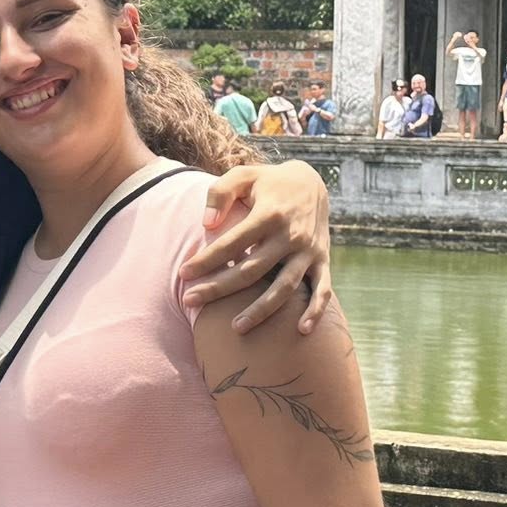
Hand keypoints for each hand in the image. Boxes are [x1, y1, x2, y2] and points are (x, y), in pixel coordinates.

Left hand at [179, 160, 333, 333]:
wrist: (312, 183)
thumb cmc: (268, 183)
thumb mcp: (244, 176)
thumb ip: (221, 193)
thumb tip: (207, 224)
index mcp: (269, 214)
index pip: (232, 243)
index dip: (206, 259)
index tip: (183, 274)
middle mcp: (290, 235)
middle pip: (251, 270)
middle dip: (219, 288)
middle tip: (190, 301)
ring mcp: (308, 251)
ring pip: (284, 288)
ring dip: (261, 310)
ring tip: (236, 328)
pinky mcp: (322, 260)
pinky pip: (323, 289)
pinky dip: (315, 311)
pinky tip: (301, 331)